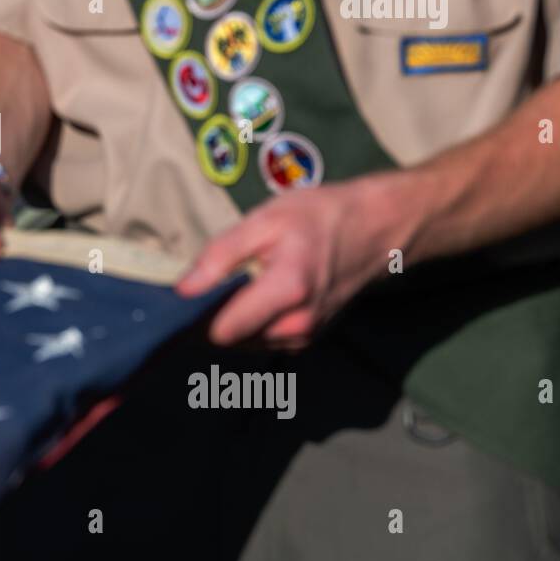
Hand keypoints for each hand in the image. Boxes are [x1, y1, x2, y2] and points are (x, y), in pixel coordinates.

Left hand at [175, 177, 411, 349]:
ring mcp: (306, 337)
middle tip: (209, 286)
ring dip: (233, 322)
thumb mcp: (265, 220)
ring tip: (235, 287)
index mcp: (286, 292)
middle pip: (230, 340)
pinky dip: (252, 324)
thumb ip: (221, 255)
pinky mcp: (309, 339)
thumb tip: (183, 290)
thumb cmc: (318, 217)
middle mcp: (297, 325)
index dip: (197, 316)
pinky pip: (264, 341)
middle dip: (213, 318)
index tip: (186, 297)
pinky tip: (253, 297)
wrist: (376, 229)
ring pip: (246, 343)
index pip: (222, 331)